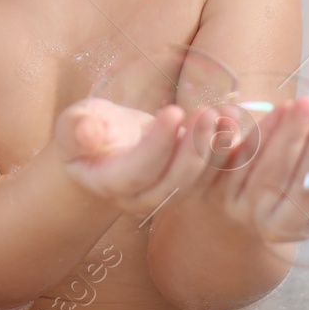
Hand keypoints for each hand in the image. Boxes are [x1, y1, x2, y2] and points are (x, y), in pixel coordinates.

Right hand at [51, 97, 220, 217]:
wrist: (104, 146)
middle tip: (209, 113)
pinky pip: (212, 173)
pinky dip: (227, 149)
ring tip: (229, 115)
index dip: (158, 145)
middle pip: (175, 182)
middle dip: (195, 148)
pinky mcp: (188, 183)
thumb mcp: (72, 124)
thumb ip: (75, 129)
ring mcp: (167, 194)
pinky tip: (236, 121)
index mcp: (109, 183)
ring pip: (198, 180)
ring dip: (217, 149)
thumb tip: (85, 133)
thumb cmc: (86, 129)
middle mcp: (140, 198)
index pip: (138, 171)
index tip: (174, 111)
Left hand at [175, 96, 308, 247]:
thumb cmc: (282, 188)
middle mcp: (270, 225)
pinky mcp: (208, 188)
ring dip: (287, 134)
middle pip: (298, 187)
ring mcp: (237, 209)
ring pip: (265, 173)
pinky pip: (232, 161)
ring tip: (304, 102)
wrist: (218, 211)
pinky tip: (270, 109)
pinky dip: (252, 133)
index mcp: (303, 227)